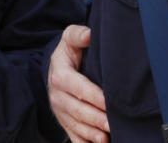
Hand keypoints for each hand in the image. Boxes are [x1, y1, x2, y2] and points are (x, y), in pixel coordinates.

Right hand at [48, 25, 109, 142]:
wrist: (56, 69)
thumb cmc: (69, 53)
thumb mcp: (69, 39)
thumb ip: (78, 35)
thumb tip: (89, 35)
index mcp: (60, 75)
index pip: (77, 87)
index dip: (93, 96)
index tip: (108, 102)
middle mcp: (58, 96)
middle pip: (77, 110)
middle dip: (95, 118)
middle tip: (112, 124)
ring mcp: (60, 112)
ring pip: (75, 125)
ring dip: (90, 133)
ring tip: (105, 138)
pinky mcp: (65, 123)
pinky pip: (73, 136)